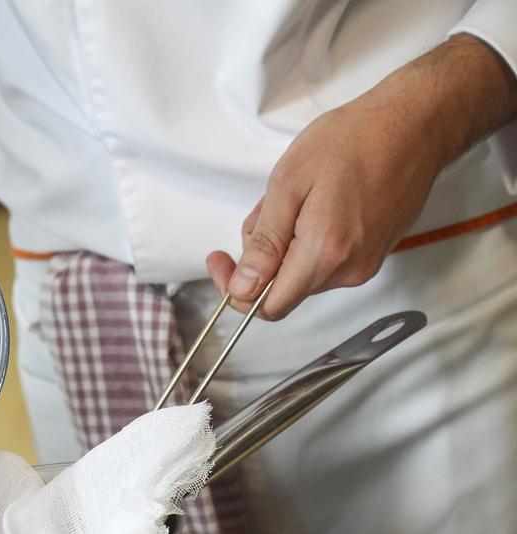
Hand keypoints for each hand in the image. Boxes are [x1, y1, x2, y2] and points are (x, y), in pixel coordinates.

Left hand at [207, 34, 516, 319]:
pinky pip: (326, 261)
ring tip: (296, 198)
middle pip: (284, 288)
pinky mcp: (375, 253)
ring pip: (303, 274)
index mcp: (324, 255)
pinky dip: (308, 241)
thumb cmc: (352, 141)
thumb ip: (264, 243)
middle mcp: (349, 270)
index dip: (237, 288)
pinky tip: (317, 203)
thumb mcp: (289, 184)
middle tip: (265, 208)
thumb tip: (243, 287)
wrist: (415, 124)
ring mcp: (366, 264)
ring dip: (285, 244)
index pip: (269, 307)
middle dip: (261, 256)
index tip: (221, 259)